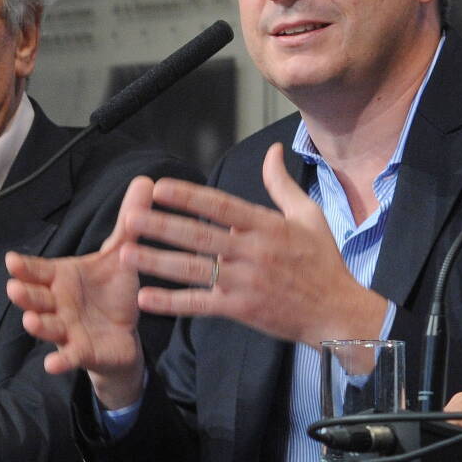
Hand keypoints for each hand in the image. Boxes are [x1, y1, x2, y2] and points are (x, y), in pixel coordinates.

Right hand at [6, 175, 154, 409]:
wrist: (125, 335)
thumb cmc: (112, 292)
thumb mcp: (121, 254)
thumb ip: (128, 222)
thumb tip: (145, 180)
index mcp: (63, 278)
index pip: (39, 270)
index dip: (25, 267)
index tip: (11, 260)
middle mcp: (58, 303)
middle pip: (36, 298)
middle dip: (25, 294)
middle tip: (14, 288)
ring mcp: (67, 329)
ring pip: (48, 326)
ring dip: (38, 325)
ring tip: (30, 321)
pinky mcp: (82, 352)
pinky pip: (69, 356)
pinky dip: (60, 360)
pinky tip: (53, 364)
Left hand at [126, 144, 388, 347]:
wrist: (336, 311)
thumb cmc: (322, 261)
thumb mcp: (309, 215)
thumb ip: (282, 184)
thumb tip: (273, 150)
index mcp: (267, 226)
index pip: (221, 206)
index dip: (189, 196)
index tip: (159, 186)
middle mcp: (253, 252)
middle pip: (200, 236)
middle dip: (162, 226)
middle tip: (130, 217)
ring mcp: (245, 282)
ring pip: (194, 270)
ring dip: (157, 262)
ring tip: (125, 253)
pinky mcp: (241, 310)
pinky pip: (201, 304)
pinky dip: (172, 302)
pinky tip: (145, 298)